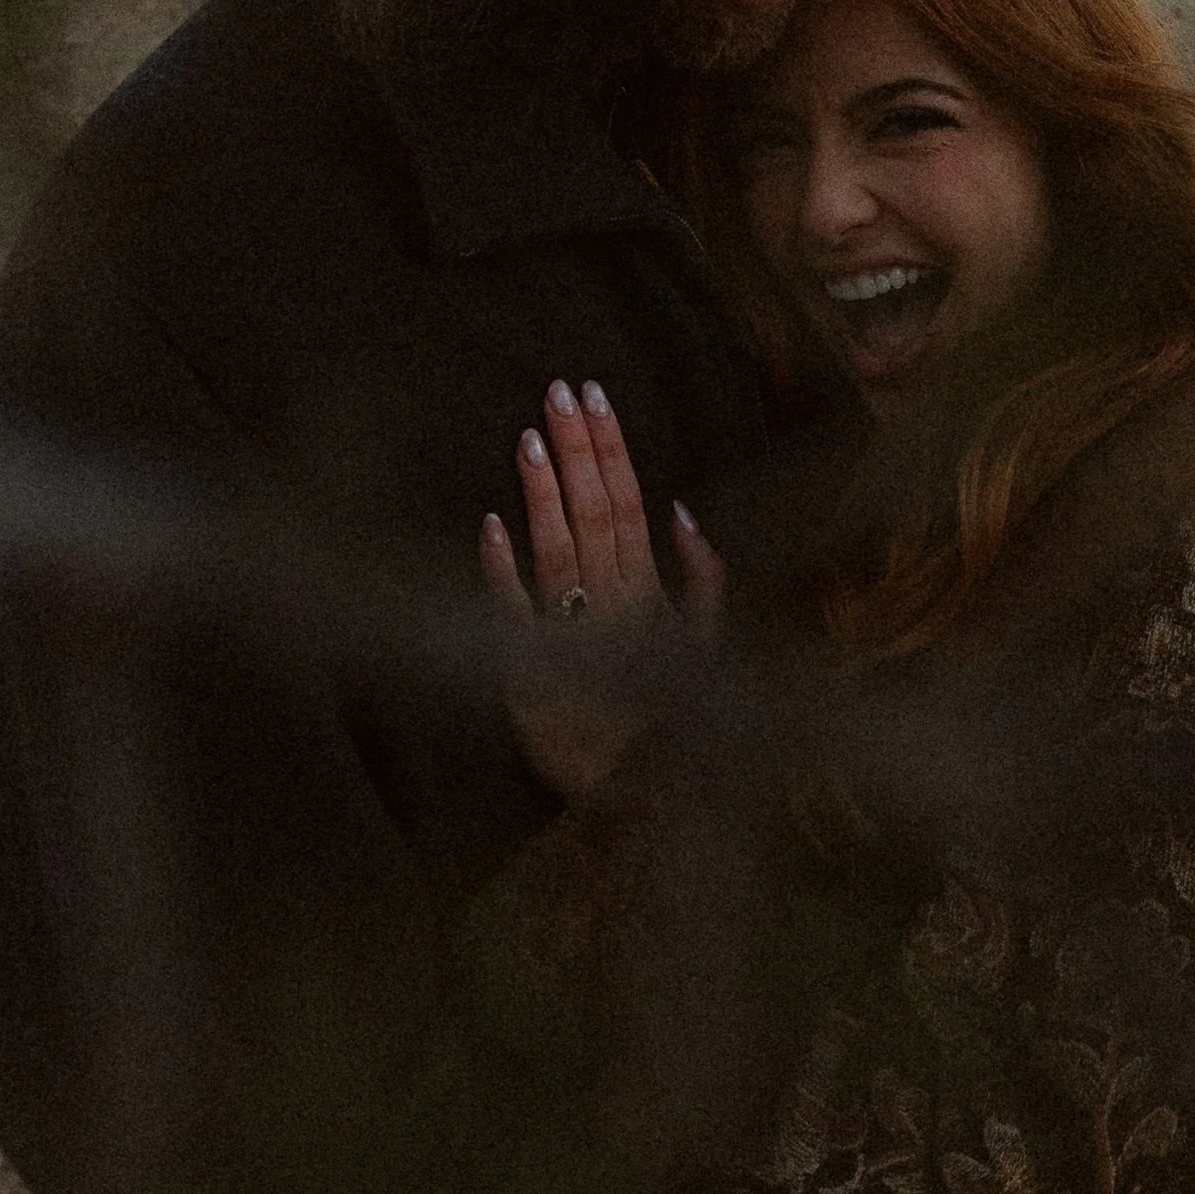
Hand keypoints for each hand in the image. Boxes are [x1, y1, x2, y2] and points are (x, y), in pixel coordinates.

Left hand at [480, 378, 725, 801]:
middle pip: (595, 516)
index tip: (592, 395)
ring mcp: (572, 639)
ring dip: (545, 495)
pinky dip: (505, 572)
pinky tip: (490, 524)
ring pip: (560, 553)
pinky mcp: (531, 675)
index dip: (609, 449)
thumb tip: (684, 512)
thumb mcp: (704, 652)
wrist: (636, 803)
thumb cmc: (666, 724)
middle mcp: (612, 610)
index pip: (627, 505)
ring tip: (530, 436)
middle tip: (558, 390)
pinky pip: (517, 617)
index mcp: (649, 598)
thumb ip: (703, 583)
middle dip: (579, 451)